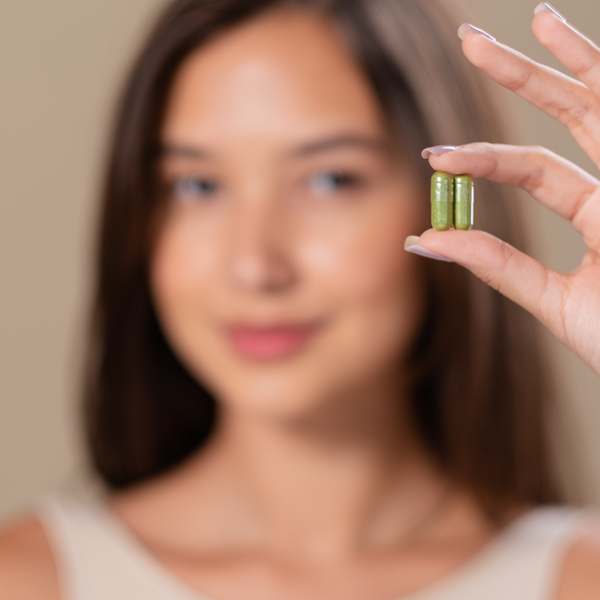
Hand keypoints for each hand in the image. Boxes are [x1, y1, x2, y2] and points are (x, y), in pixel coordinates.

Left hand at [407, 3, 599, 376]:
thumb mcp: (556, 302)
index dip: (482, 158)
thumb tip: (423, 239)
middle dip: (524, 75)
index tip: (433, 155)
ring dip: (577, 58)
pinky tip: (578, 44)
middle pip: (573, 113)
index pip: (534, 166)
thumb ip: (498, 267)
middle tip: (470, 39)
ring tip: (536, 17)